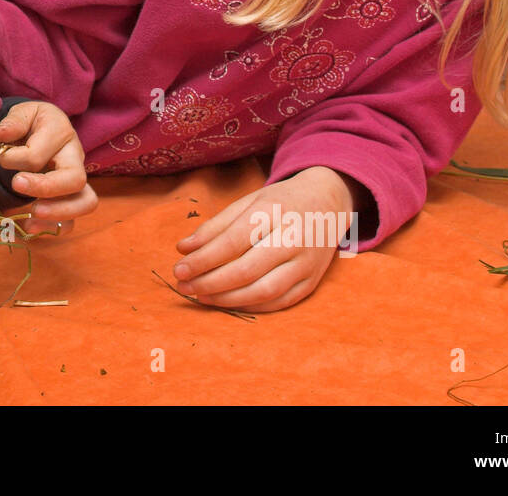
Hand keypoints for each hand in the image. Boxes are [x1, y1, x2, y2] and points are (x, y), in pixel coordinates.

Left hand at [0, 101, 95, 234]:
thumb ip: (13, 122)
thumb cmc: (31, 123)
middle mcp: (75, 157)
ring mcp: (76, 180)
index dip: (15, 158)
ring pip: (85, 202)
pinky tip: (30, 227)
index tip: (2, 156)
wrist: (41, 130)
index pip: (39, 153)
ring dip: (57, 213)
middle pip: (75, 179)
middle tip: (17, 185)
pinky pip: (72, 220)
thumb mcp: (21, 113)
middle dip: (45, 188)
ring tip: (30, 218)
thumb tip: (2, 134)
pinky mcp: (71, 199)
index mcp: (61, 132)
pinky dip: (53, 228)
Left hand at [171, 166, 360, 311]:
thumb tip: (183, 249)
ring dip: (227, 299)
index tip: (179, 269)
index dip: (203, 260)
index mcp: (273, 212)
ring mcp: (306, 263)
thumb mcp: (247, 202)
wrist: (328, 202)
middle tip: (184, 287)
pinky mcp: (312, 282)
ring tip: (201, 297)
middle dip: (209, 283)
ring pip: (263, 291)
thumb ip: (215, 226)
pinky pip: (279, 302)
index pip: (232, 242)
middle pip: (246, 270)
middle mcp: (293, 238)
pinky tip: (227, 302)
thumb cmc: (280, 202)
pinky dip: (250, 305)